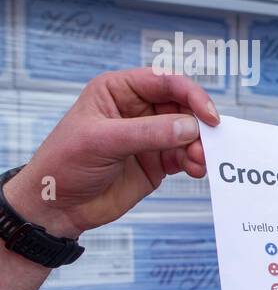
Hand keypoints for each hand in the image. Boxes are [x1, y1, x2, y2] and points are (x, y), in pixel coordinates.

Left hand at [2, 68, 219, 238]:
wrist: (57, 207)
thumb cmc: (65, 164)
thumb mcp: (102, 142)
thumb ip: (148, 132)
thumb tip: (190, 127)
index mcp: (118, 90)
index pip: (164, 81)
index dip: (190, 94)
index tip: (208, 116)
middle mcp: (137, 109)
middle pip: (183, 106)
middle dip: (198, 124)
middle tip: (207, 143)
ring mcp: (150, 135)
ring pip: (189, 132)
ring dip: (200, 146)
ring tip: (199, 162)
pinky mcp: (158, 160)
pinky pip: (187, 154)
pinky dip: (196, 161)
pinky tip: (196, 170)